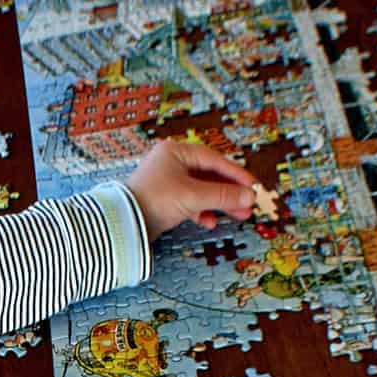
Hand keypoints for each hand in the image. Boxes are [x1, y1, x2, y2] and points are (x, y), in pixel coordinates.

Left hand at [126, 139, 259, 238]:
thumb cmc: (155, 201)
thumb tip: (250, 197)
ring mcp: (166, 181)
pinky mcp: (163, 199)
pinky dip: (200, 211)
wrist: (123, 224)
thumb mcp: (193, 196)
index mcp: (175, 152)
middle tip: (249, 204)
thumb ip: (223, 196)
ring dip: (219, 203)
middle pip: (209, 175)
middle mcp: (171, 163)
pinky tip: (209, 222)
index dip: (236, 174)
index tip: (253, 186)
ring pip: (201, 190)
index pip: (214, 160)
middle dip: (230, 192)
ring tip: (238, 216)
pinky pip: (188, 202)